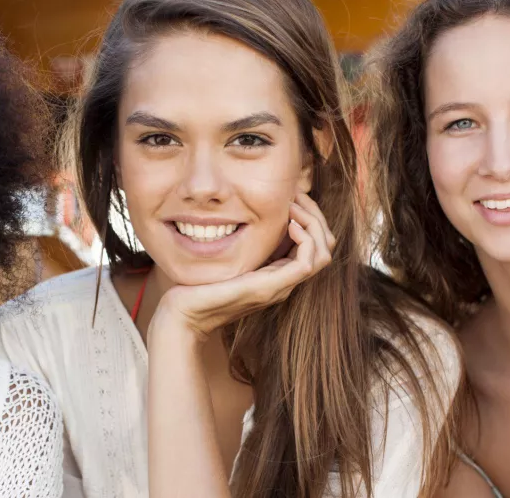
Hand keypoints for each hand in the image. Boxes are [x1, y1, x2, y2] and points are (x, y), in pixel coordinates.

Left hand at [149, 193, 336, 342]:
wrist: (183, 314)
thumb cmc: (198, 284)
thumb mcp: (226, 255)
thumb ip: (240, 241)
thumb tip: (244, 213)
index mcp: (277, 272)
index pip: (315, 244)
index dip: (310, 216)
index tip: (292, 196)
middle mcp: (284, 280)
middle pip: (325, 246)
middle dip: (316, 215)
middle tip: (296, 195)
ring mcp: (279, 285)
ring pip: (323, 253)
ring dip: (314, 223)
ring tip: (293, 207)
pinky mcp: (270, 287)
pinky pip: (306, 262)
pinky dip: (306, 238)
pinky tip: (289, 223)